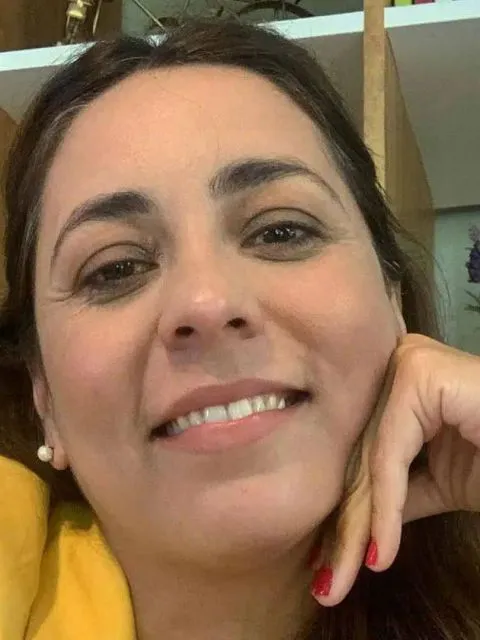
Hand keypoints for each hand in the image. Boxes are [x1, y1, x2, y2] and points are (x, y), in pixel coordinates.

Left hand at [310, 334, 479, 605]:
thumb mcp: (440, 480)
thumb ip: (394, 489)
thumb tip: (352, 525)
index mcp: (395, 378)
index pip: (364, 452)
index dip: (349, 510)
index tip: (328, 563)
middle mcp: (393, 361)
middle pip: (363, 457)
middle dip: (347, 528)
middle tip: (328, 584)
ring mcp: (404, 362)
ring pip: (371, 458)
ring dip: (360, 527)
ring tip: (343, 578)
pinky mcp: (419, 373)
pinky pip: (391, 453)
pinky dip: (386, 507)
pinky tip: (379, 552)